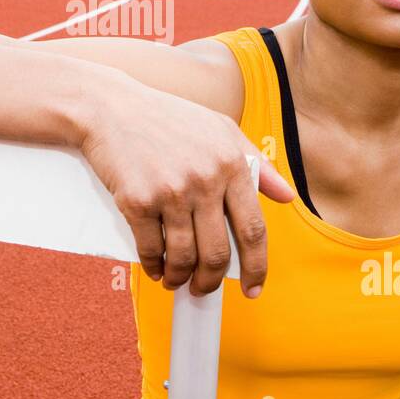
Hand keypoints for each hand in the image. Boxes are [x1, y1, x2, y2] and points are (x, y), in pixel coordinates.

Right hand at [80, 82, 295, 297]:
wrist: (112, 109)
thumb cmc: (169, 119)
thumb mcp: (222, 130)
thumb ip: (258, 164)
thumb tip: (287, 196)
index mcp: (231, 165)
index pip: (253, 230)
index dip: (257, 267)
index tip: (253, 288)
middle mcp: (205, 180)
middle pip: (218, 253)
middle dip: (211, 282)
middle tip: (204, 289)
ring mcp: (170, 192)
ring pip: (183, 257)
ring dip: (180, 278)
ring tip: (177, 280)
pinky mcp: (137, 201)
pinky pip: (150, 249)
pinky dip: (154, 266)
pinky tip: (156, 267)